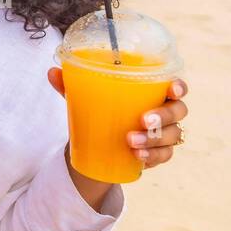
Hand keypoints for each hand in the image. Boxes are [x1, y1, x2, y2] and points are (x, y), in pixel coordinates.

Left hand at [48, 69, 188, 169]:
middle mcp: (164, 111)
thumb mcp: (85, 98)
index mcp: (153, 91)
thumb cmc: (100, 110)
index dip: (179, 87)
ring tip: (131, 142)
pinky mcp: (157, 153)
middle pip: (178, 111)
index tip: (171, 90)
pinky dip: (152, 157)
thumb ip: (71, 85)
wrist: (96, 143)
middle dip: (164, 116)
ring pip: (172, 136)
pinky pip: (163, 156)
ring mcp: (163, 134)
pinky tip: (139, 158)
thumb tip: (52, 72)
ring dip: (154, 140)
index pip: (176, 86)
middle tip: (143, 120)